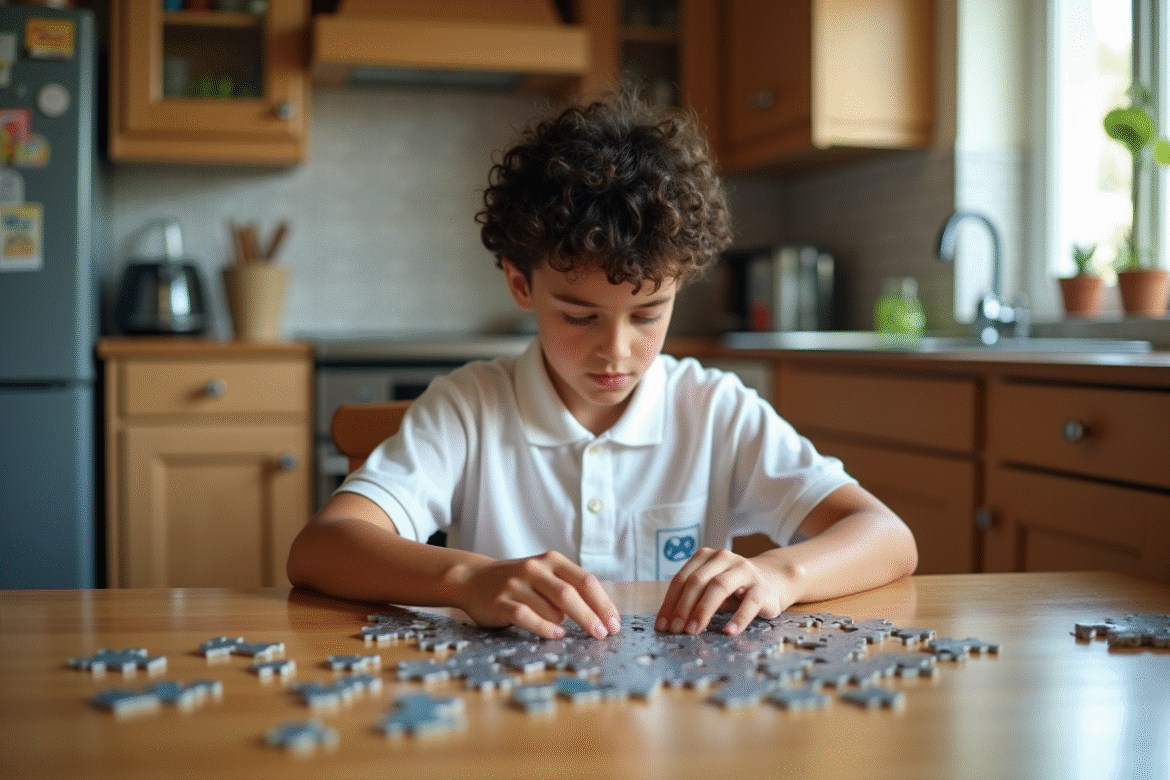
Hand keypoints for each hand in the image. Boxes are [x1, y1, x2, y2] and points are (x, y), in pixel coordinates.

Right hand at [457, 551, 621, 639]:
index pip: (585, 581)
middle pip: (570, 595)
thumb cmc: (519, 582)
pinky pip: (528, 617)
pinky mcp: (501, 602)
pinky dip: (545, 628)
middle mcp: (535, 568)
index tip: (614, 623)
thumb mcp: (545, 575)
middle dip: (591, 617)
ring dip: (564, 623)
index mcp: (552, 560)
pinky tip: (557, 634)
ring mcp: (516, 584)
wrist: (473, 579)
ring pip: (551, 608)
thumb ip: (569, 587)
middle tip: (603, 635)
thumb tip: (602, 614)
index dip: (603, 603)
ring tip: (565, 629)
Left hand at [655, 547, 793, 635]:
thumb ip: (692, 598)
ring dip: (703, 610)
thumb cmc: (733, 588)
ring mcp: (744, 570)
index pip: (682, 579)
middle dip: (683, 607)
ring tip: (693, 631)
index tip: (662, 625)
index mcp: (705, 557)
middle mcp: (723, 558)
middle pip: (698, 581)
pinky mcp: (762, 587)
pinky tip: (728, 632)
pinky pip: (749, 602)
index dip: (670, 602)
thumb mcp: (710, 587)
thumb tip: (668, 624)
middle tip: (676, 630)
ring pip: (719, 587)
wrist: (773, 579)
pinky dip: (738, 618)